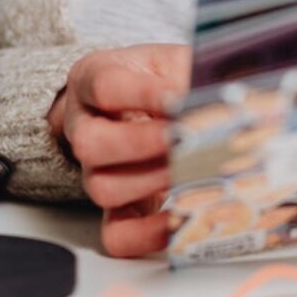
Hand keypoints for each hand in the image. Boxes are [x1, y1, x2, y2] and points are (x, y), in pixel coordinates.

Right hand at [47, 44, 190, 256]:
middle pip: (88, 142)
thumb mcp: (179, 61)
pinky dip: (149, 233)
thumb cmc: (170, 77)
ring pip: (100, 187)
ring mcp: (95, 168)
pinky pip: (117, 234)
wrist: (169, 101)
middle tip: (182, 139)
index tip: (178, 99)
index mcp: (93, 77)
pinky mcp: (116, 207)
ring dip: (151, 181)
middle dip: (141, 143)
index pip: (104, 86)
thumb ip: (190, 76)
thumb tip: (212, 101)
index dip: (142, 94)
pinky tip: (182, 215)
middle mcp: (84, 123)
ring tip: (190, 169)